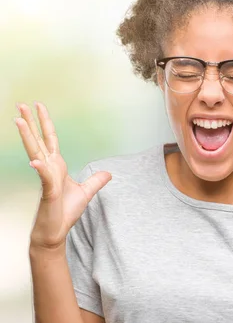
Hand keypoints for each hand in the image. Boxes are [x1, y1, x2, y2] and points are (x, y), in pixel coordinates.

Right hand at [15, 102, 111, 250]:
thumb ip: (96, 181)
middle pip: (39, 141)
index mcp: (57, 166)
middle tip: (20, 105)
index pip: (50, 139)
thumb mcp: (86, 193)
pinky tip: (35, 161)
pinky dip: (41, 169)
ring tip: (18, 120)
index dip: (45, 123)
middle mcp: (49, 168)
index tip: (38, 106)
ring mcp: (47, 179)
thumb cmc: (65, 213)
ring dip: (28, 137)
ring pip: (36, 153)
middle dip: (30, 123)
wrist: (56, 232)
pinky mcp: (48, 192)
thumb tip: (109, 173)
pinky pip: (44, 177)